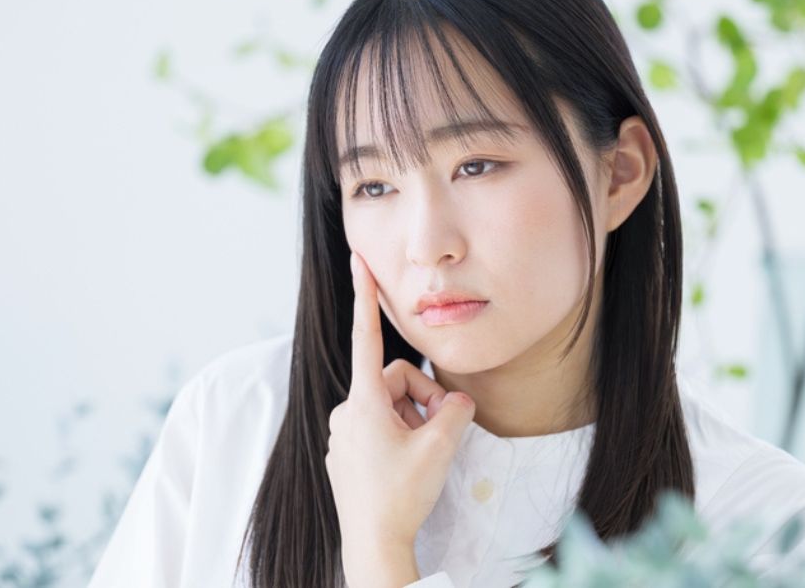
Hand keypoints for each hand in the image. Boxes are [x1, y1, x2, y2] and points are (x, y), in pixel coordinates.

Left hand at [326, 252, 476, 587]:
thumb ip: (456, 411)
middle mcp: (348, 413)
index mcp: (364, 402)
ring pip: (390, 407)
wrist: (374, 544)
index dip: (365, 296)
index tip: (358, 260)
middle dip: (422, 398)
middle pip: (394, 380)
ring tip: (425, 453)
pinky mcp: (348, 455)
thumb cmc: (401, 495)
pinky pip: (380, 430)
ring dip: (414, 421)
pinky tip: (408, 468)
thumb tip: (458, 401)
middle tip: (441, 429)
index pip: (367, 337)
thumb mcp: (440, 446)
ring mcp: (345, 435)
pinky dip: (401, 438)